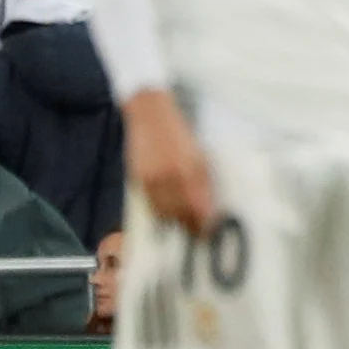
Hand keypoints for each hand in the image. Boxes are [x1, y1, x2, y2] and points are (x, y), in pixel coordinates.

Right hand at [123, 90, 214, 236]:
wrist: (151, 114)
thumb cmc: (180, 134)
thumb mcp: (200, 156)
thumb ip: (203, 182)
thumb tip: (207, 207)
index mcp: (193, 169)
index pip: (200, 207)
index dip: (204, 223)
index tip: (208, 231)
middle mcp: (174, 176)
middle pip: (183, 213)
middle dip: (190, 226)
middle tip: (197, 234)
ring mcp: (154, 178)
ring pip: (165, 212)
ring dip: (174, 222)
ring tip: (181, 226)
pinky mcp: (139, 178)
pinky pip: (150, 203)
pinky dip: (159, 211)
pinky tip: (166, 213)